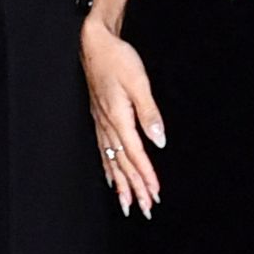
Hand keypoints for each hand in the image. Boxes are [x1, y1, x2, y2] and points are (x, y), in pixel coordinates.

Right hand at [81, 11, 166, 215]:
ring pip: (111, 161)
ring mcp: (101, 123)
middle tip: (145, 209)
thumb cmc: (118, 60)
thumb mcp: (139, 83)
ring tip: (128, 204)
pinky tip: (111, 179)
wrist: (94, 44)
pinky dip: (108, 169)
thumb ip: (149, 114)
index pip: (135, 154)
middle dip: (134, 188)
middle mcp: (107, 125)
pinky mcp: (99, 119)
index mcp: (118, 118)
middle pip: (122, 164)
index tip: (155, 193)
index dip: (146, 175)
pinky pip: (103, 151)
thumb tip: (159, 141)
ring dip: (121, 184)